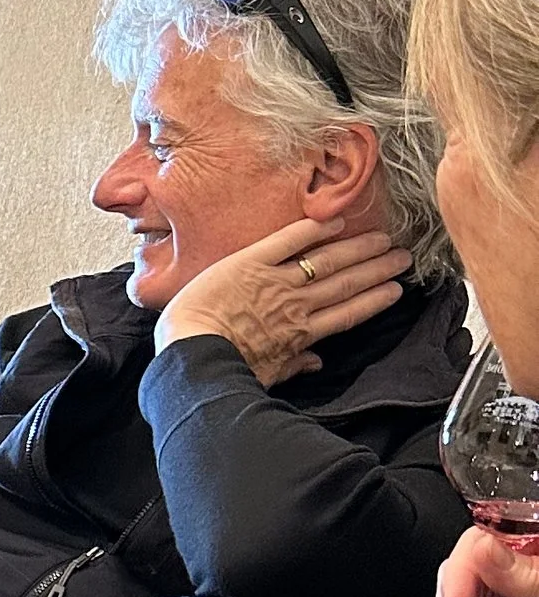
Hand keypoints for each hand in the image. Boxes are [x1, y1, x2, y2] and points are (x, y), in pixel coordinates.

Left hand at [155, 216, 407, 388]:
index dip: (375, 300)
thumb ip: (293, 366)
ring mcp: (275, 280)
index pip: (348, 313)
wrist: (191, 349)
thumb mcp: (264, 375)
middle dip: (377, 269)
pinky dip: (313, 230)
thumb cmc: (223, 369)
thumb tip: (316, 363)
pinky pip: (287, 241)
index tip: (396, 289)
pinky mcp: (250, 261)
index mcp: (301, 333)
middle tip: (403, 256)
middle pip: (346, 283)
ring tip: (383, 239)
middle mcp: (296, 304)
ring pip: (327, 261)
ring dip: (357, 249)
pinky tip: (334, 221)